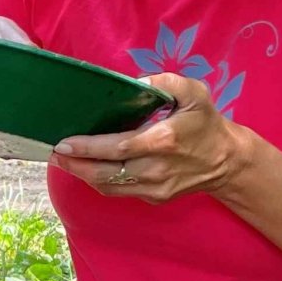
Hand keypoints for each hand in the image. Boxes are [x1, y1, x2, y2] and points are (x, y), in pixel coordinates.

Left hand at [49, 73, 251, 204]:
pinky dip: (99, 181)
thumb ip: (166, 82)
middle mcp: (157, 169)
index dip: (88, 148)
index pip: (118, 148)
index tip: (64, 143)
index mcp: (164, 142)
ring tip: (62, 159)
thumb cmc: (205, 122)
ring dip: (81, 174)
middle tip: (53, 152)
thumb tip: (137, 82)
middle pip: (106, 173)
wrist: (228, 161)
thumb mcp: (194, 93)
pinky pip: (119, 191)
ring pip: (109, 186)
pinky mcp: (155, 198)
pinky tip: (86, 167)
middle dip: (74, 165)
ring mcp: (156, 188)